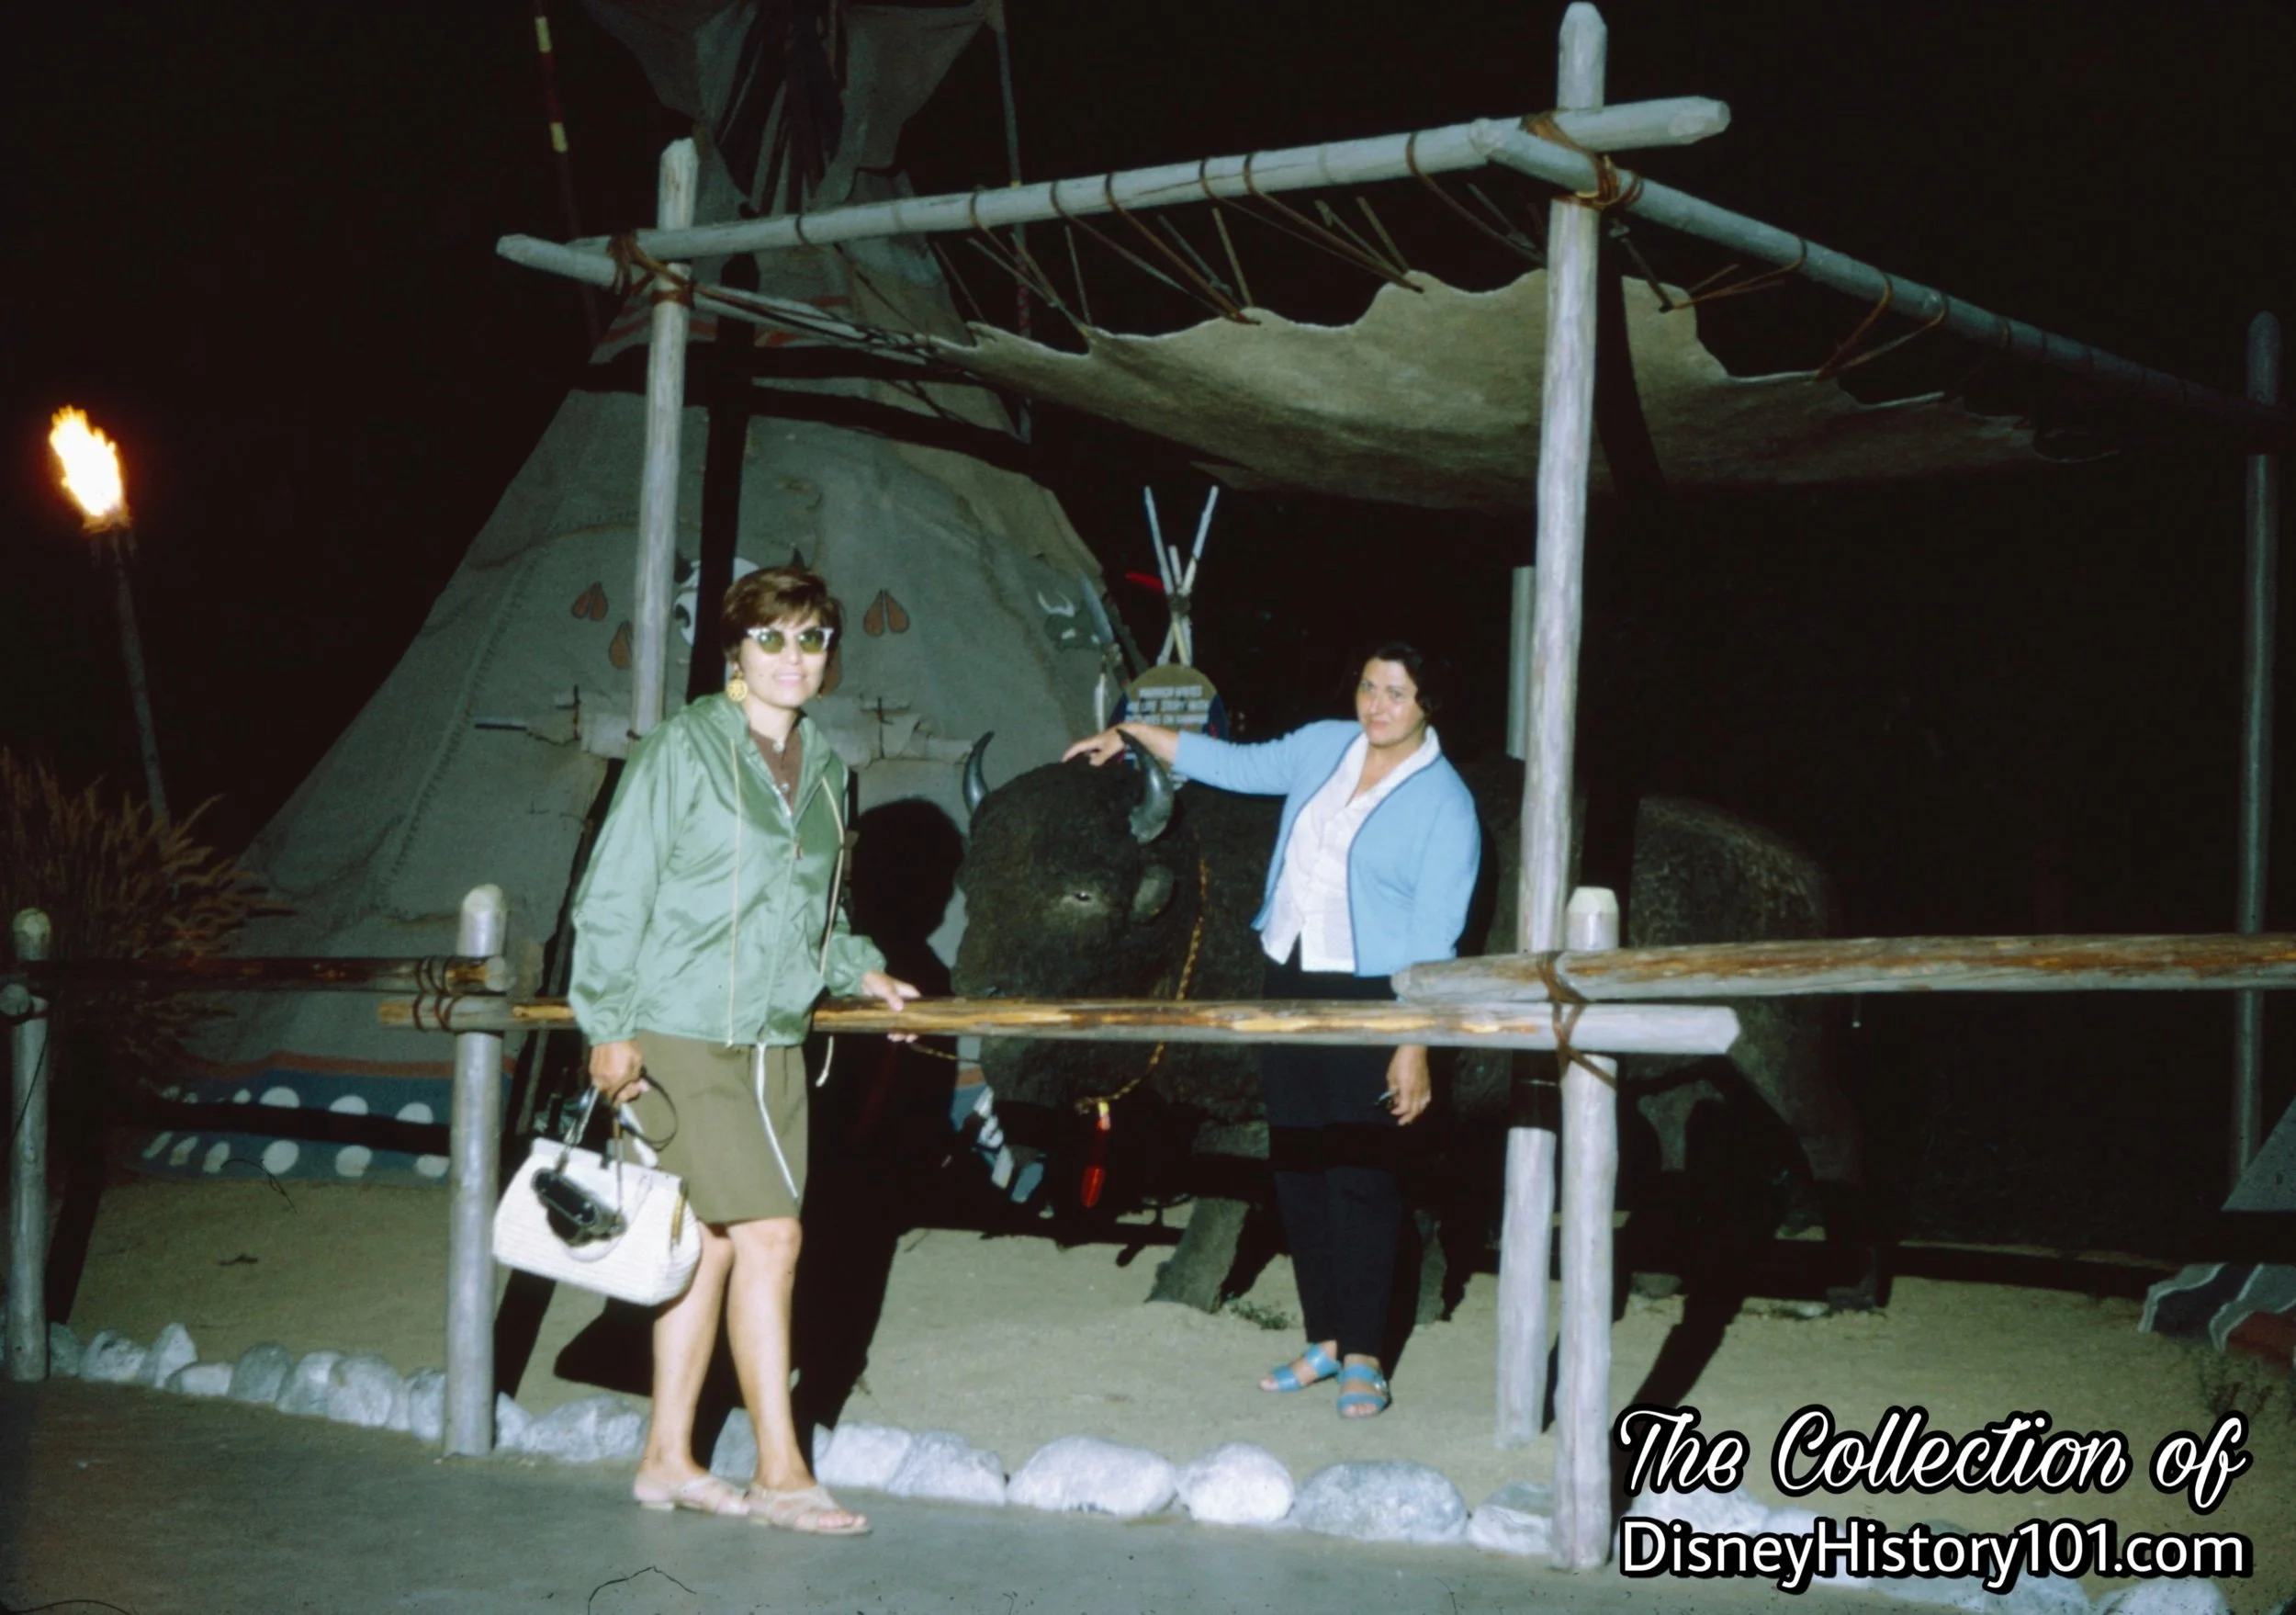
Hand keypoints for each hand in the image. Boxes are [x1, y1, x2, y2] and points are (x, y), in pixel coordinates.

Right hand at [588, 1039, 646, 1103]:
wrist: (610, 1032)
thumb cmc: (627, 1046)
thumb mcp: (637, 1061)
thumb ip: (638, 1078)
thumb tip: (644, 1089)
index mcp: (618, 1080)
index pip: (622, 1098)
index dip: (631, 1094)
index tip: (637, 1086)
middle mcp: (605, 1082)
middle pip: (612, 1097)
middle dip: (622, 1093)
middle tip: (630, 1084)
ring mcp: (596, 1077)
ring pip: (604, 1091)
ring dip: (613, 1089)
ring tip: (621, 1081)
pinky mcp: (591, 1071)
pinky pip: (599, 1083)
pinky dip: (606, 1082)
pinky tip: (612, 1076)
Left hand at [860, 970, 920, 1042]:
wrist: (864, 980)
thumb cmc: (878, 981)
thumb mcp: (886, 989)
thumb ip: (892, 997)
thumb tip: (900, 1008)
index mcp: (911, 994)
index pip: (921, 1009)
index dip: (920, 1022)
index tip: (914, 1033)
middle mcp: (907, 1002)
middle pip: (913, 1019)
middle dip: (908, 1030)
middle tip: (899, 1037)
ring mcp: (899, 1007)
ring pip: (904, 1022)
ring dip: (900, 1032)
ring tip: (892, 1037)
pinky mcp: (890, 1011)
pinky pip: (895, 1022)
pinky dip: (893, 1029)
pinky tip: (888, 1034)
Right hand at [1061, 723, 1180, 767]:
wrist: (1135, 732)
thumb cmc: (1121, 738)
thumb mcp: (1110, 748)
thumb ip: (1100, 756)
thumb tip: (1090, 763)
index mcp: (1095, 740)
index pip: (1078, 746)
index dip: (1069, 753)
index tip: (1062, 761)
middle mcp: (1098, 742)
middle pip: (1084, 750)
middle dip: (1077, 758)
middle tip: (1072, 768)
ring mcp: (1105, 744)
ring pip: (1093, 754)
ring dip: (1089, 761)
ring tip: (1085, 771)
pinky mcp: (1112, 747)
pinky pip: (1102, 756)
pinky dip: (1100, 761)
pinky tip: (1102, 769)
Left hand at [1383, 1044, 1431, 1126]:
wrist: (1414, 1050)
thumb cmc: (1400, 1061)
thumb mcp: (1391, 1075)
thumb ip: (1392, 1089)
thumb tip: (1394, 1098)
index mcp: (1408, 1089)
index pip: (1405, 1107)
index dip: (1398, 1112)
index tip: (1392, 1111)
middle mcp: (1418, 1091)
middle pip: (1415, 1111)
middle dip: (1408, 1118)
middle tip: (1401, 1122)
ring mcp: (1424, 1088)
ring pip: (1423, 1106)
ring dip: (1416, 1113)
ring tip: (1410, 1116)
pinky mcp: (1428, 1084)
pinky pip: (1427, 1098)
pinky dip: (1423, 1105)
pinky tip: (1419, 1105)